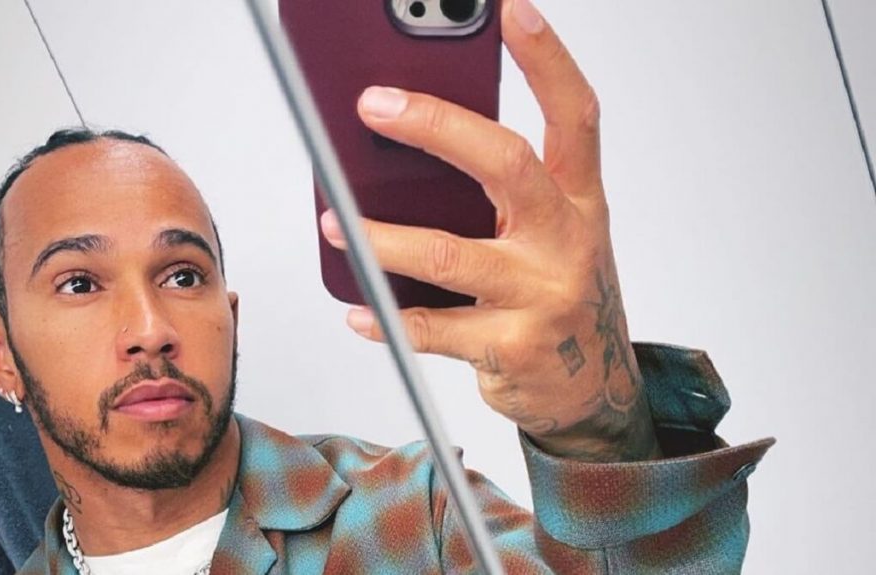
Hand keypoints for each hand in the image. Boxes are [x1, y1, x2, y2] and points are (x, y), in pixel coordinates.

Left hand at [320, 0, 660, 461]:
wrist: (594, 388)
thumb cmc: (561, 294)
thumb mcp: (552, 233)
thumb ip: (502, 192)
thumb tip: (409, 151)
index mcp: (579, 201)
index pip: (573, 115)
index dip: (546, 60)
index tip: (511, 11)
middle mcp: (566, 241)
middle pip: (506, 165)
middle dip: (436, 127)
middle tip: (375, 106)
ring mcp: (541, 296)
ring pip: (451, 255)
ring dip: (382, 237)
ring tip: (335, 222)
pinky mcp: (512, 348)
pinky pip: (433, 329)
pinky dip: (387, 318)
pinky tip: (359, 310)